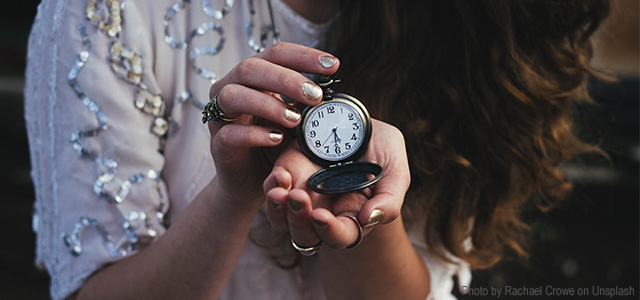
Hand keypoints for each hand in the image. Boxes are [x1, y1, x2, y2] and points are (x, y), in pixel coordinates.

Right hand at [206, 42, 339, 206]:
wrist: (252, 183)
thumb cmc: (275, 144)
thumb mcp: (295, 120)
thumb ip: (306, 103)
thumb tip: (333, 89)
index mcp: (253, 77)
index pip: (275, 54)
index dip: (303, 56)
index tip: (333, 65)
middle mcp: (231, 89)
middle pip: (251, 68)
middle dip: (286, 79)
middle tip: (316, 95)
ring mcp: (221, 116)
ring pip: (234, 95)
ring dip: (268, 104)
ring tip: (295, 119)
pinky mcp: (218, 144)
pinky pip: (230, 133)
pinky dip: (255, 134)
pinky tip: (277, 138)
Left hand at [263, 119, 410, 248]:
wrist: (355, 120)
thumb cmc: (380, 149)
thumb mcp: (395, 169)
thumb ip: (390, 199)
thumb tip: (370, 219)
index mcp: (353, 216)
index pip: (341, 236)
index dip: (331, 231)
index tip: (321, 216)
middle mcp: (325, 211)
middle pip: (306, 235)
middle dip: (298, 221)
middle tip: (297, 198)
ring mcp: (303, 195)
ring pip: (281, 220)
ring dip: (278, 210)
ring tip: (281, 192)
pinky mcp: (286, 175)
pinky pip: (271, 190)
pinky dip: (271, 186)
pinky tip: (280, 175)